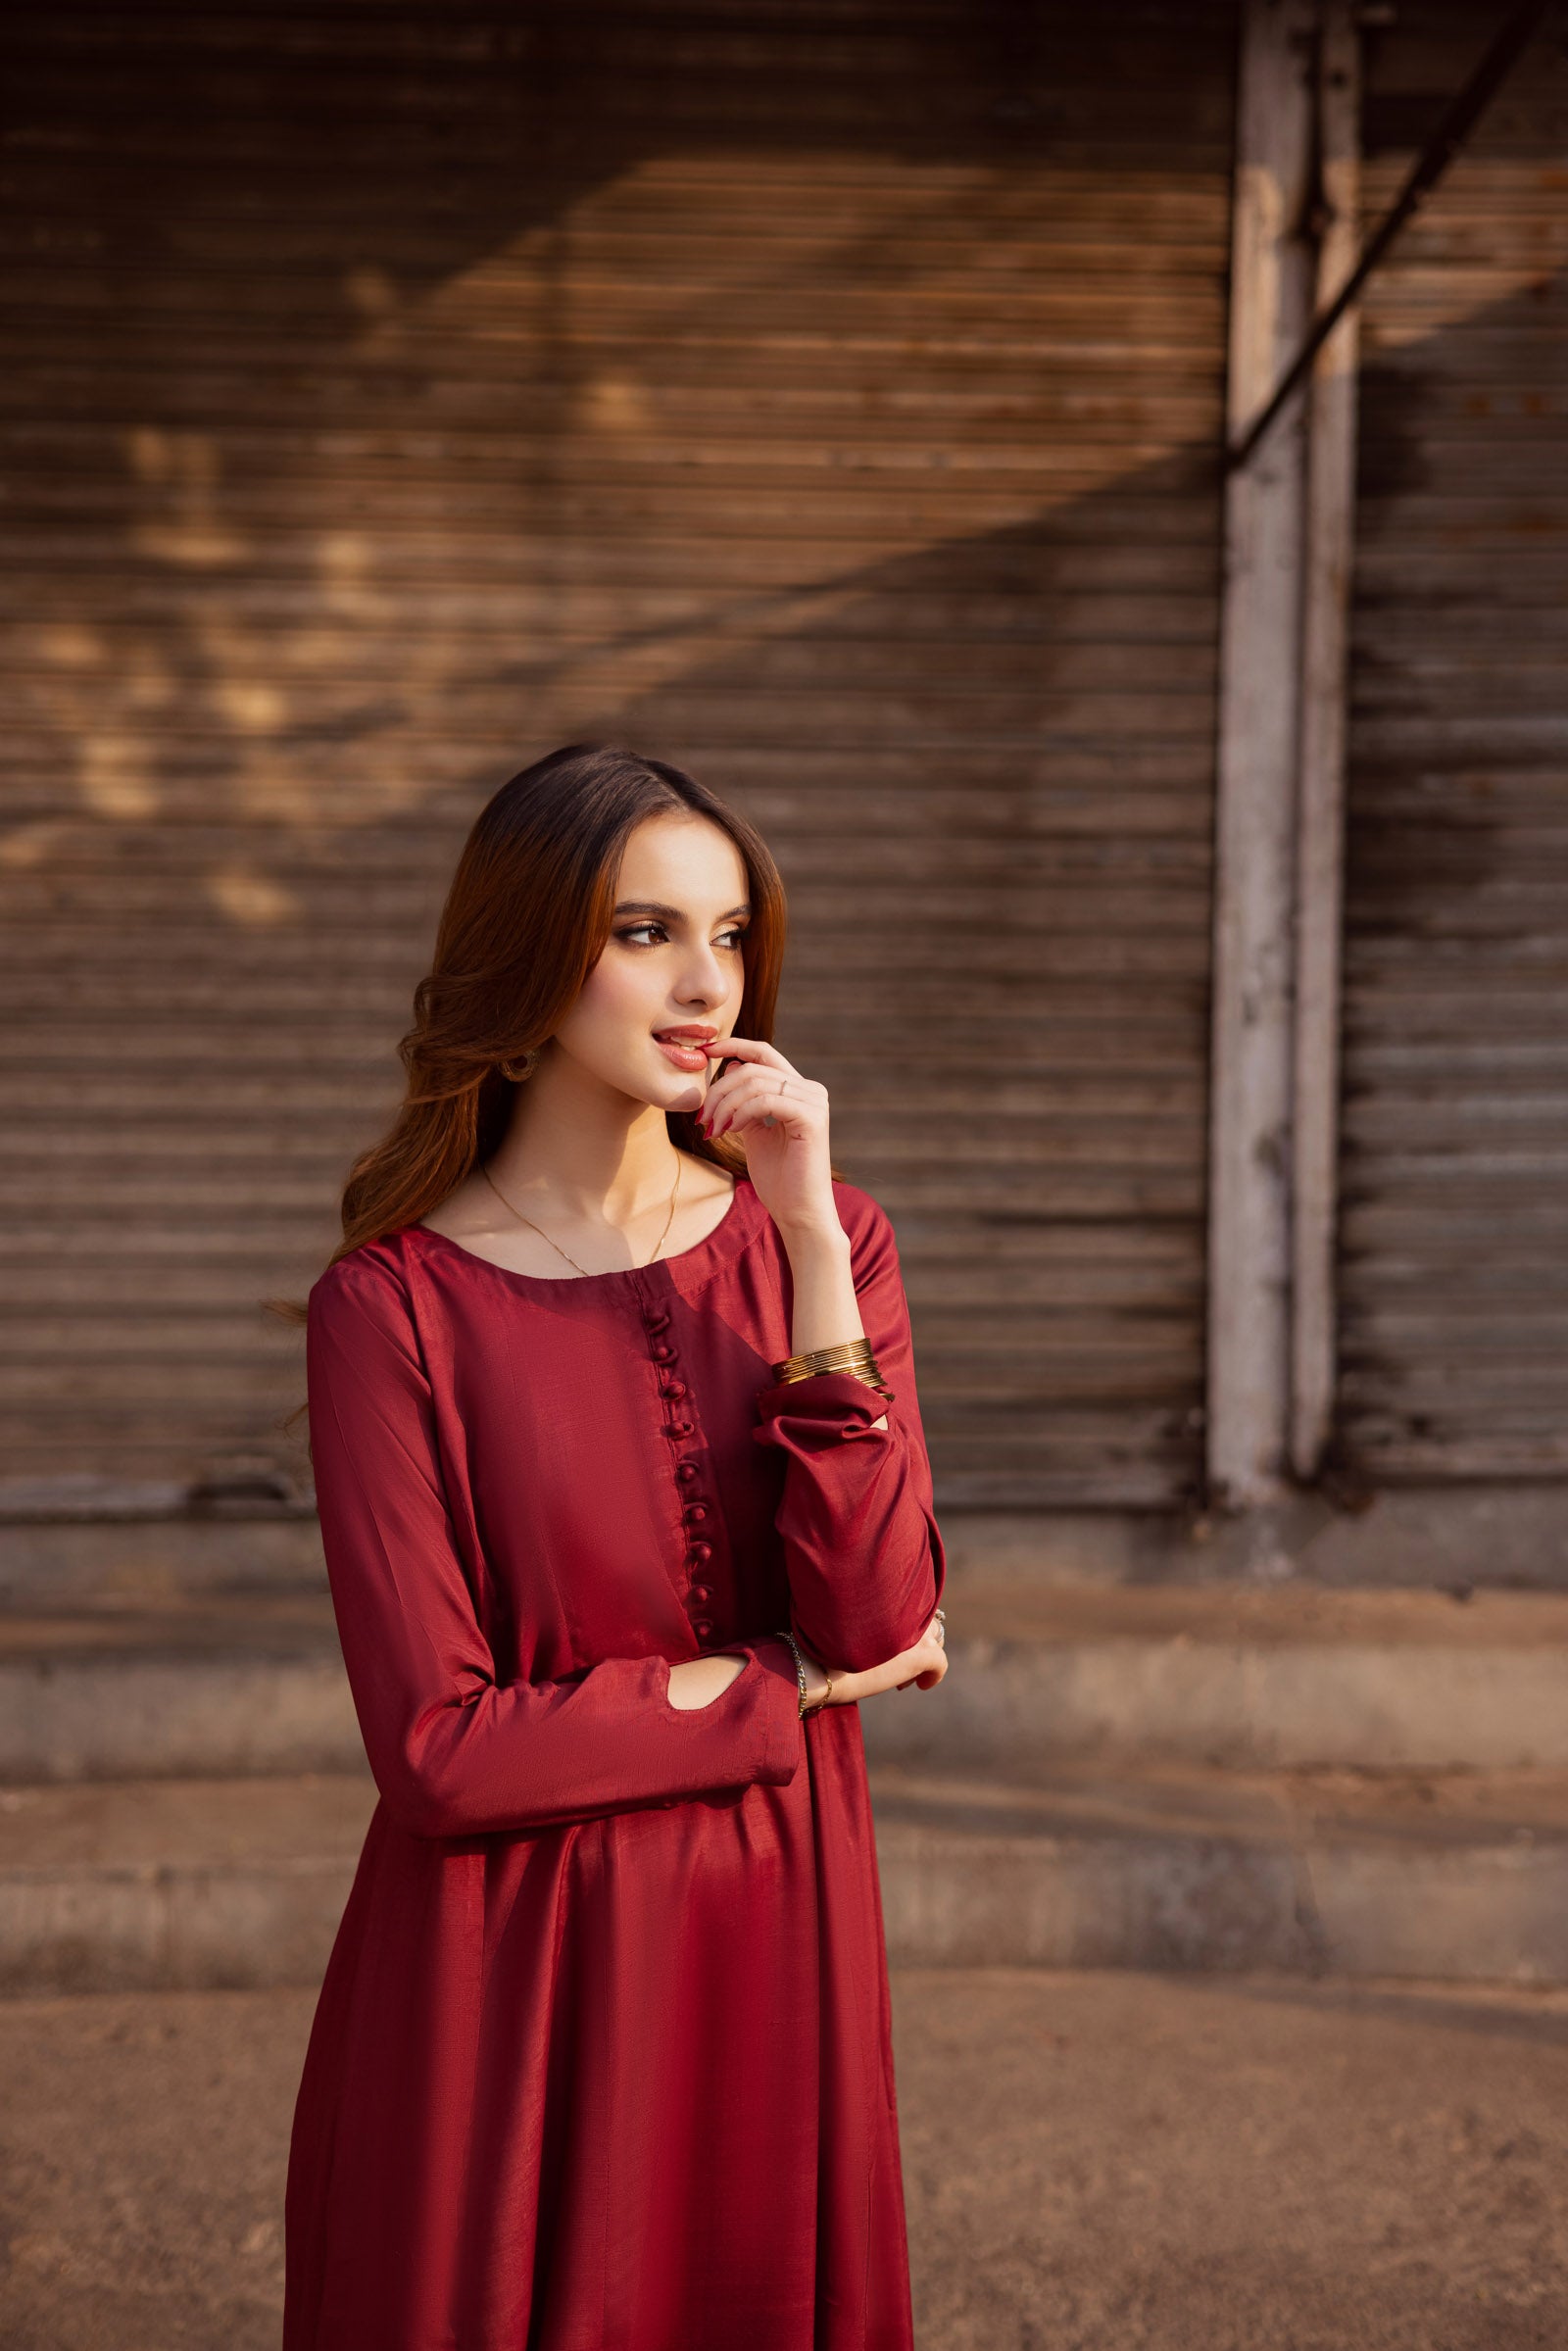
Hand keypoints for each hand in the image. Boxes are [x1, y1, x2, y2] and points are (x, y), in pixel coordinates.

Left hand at [698, 1035, 835, 1236]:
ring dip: (725, 1105)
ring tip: (714, 1130)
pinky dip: (741, 1113)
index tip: (704, 1051)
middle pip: (752, 1068)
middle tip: (703, 1119)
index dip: (732, 1046)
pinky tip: (732, 1131)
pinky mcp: (812, 1118)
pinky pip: (766, 1100)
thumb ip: (745, 1101)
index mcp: (798, 1089)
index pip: (763, 1053)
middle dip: (719, 1090)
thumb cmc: (777, 1177)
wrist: (797, 1211)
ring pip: (755, 1082)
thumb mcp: (754, 1130)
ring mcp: (814, 1102)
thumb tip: (731, 1067)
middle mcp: (811, 1089)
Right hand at [799, 1609, 948, 1708]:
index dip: (902, 1623)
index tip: (889, 1644)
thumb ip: (862, 1620)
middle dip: (917, 1641)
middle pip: (925, 1619)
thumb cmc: (816, 1646)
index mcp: (882, 1593)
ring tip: (902, 1679)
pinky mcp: (921, 1655)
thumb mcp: (839, 1624)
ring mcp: (914, 1631)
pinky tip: (921, 1685)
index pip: (908, 1601)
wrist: (816, 1665)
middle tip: (898, 1665)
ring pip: (935, 1640)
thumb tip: (866, 1630)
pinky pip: (939, 1664)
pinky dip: (933, 1676)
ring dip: (923, 1658)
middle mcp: (901, 1607)